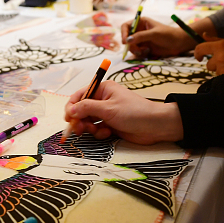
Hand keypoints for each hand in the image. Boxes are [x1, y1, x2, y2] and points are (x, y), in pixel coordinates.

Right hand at [64, 80, 183, 143]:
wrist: (155, 126)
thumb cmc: (134, 112)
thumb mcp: (108, 109)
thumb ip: (87, 108)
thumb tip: (70, 110)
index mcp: (103, 89)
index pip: (80, 95)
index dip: (72, 107)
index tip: (68, 118)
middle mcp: (103, 99)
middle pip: (82, 110)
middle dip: (80, 120)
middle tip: (80, 129)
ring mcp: (107, 112)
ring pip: (88, 121)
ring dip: (90, 127)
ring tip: (98, 130)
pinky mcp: (111, 124)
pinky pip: (97, 129)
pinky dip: (99, 132)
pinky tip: (108, 133)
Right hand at [122, 16, 216, 58]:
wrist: (179, 44)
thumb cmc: (168, 34)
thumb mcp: (154, 34)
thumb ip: (140, 36)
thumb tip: (127, 40)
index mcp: (141, 22)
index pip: (126, 26)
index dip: (123, 33)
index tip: (125, 41)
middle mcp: (139, 31)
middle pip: (127, 38)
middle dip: (130, 45)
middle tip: (137, 49)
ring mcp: (141, 40)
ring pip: (131, 47)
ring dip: (136, 50)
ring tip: (145, 51)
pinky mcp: (144, 48)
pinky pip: (136, 52)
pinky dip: (140, 54)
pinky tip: (148, 52)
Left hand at [195, 34, 223, 86]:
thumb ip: (217, 40)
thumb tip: (203, 35)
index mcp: (222, 46)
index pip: (200, 48)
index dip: (197, 53)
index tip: (199, 57)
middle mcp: (221, 57)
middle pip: (208, 64)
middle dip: (216, 64)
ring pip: (216, 72)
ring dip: (223, 71)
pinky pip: (221, 79)